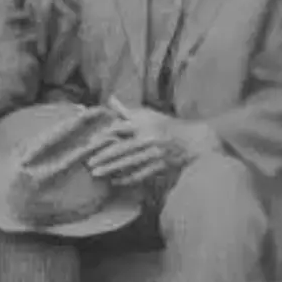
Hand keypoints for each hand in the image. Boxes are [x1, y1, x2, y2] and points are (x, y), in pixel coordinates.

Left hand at [85, 98, 219, 184]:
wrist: (193, 140)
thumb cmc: (167, 125)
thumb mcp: (148, 114)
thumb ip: (127, 110)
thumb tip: (111, 99)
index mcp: (144, 124)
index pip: (120, 128)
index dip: (104, 135)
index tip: (90, 140)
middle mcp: (148, 138)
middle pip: (121, 148)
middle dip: (104, 156)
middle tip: (88, 162)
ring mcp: (154, 154)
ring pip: (129, 163)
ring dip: (111, 169)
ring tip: (96, 173)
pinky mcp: (159, 167)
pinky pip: (140, 174)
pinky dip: (127, 179)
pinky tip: (114, 182)